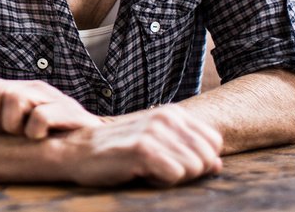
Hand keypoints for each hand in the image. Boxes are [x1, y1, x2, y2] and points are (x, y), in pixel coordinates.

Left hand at [0, 77, 96, 139]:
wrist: (89, 142)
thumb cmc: (48, 138)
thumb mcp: (18, 127)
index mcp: (17, 89)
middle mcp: (32, 87)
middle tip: (9, 134)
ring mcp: (50, 97)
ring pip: (14, 98)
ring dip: (14, 125)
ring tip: (25, 135)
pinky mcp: (67, 111)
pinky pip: (39, 118)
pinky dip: (35, 133)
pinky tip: (41, 139)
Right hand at [61, 104, 222, 186]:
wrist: (76, 151)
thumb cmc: (118, 151)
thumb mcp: (157, 144)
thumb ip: (188, 150)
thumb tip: (218, 164)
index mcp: (172, 113)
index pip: (215, 143)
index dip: (198, 160)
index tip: (170, 161)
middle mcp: (166, 117)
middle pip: (207, 159)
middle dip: (187, 172)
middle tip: (156, 167)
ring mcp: (155, 132)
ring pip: (194, 169)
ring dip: (171, 177)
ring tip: (146, 169)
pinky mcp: (143, 149)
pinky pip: (175, 176)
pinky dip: (159, 182)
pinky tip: (139, 173)